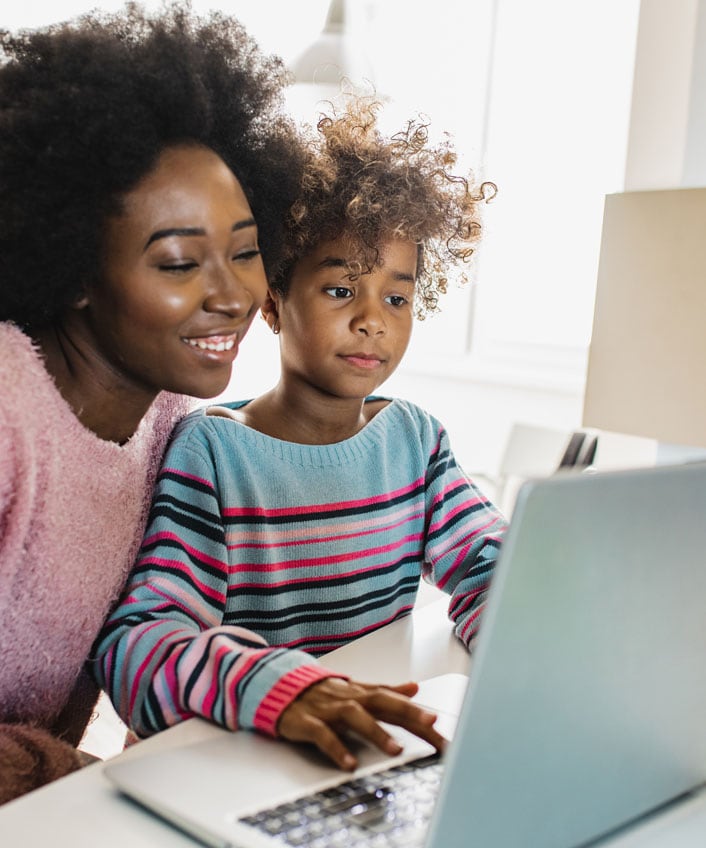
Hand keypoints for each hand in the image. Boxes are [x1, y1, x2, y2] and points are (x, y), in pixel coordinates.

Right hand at [277, 678, 446, 770]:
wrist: (281, 688)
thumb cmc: (325, 693)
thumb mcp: (357, 691)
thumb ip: (386, 690)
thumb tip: (414, 687)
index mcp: (365, 694)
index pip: (398, 703)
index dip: (420, 714)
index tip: (442, 728)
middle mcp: (351, 699)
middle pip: (383, 703)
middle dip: (408, 714)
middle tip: (431, 727)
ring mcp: (330, 709)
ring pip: (356, 717)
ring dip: (376, 732)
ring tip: (396, 750)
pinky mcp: (308, 722)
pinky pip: (324, 735)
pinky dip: (337, 748)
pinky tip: (349, 764)